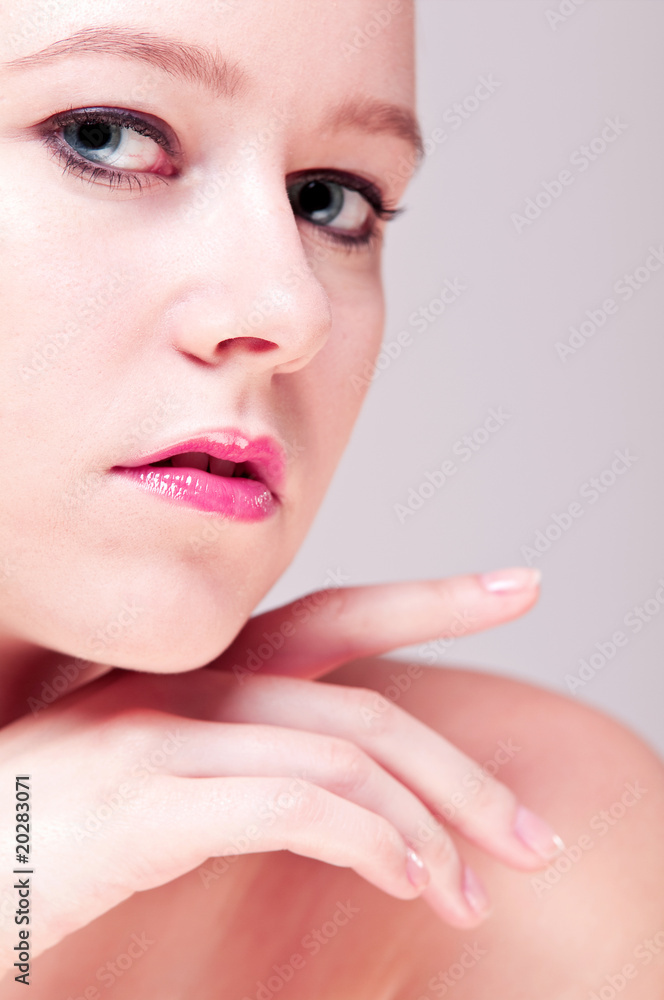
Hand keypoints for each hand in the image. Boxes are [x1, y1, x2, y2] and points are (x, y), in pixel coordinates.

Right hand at [0, 566, 560, 976]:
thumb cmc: (34, 830)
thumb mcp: (141, 780)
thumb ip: (225, 763)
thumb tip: (324, 799)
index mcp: (192, 674)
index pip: (333, 617)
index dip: (432, 598)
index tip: (517, 586)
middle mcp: (183, 683)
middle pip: (364, 702)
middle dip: (463, 773)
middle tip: (535, 838)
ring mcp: (160, 731)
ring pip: (344, 752)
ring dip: (428, 828)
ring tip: (471, 892)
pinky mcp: (142, 796)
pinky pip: (293, 804)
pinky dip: (369, 840)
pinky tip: (407, 881)